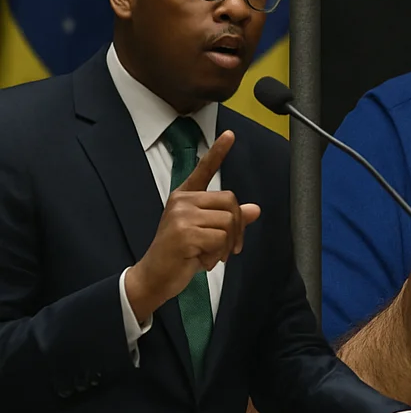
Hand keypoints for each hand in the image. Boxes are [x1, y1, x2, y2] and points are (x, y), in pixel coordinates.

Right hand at [124, 131, 260, 322]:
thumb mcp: (205, 234)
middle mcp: (182, 202)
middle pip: (231, 202)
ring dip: (227, 246)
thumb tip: (255, 209)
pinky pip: (221, 239)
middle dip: (236, 228)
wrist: (154, 277)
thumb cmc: (180, 254)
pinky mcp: (184, 233)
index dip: (218, 152)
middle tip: (226, 248)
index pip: (204, 170)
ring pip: (229, 222)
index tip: (230, 134)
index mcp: (185, 197)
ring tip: (210, 256)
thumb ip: (227, 219)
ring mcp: (182, 216)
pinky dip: (217, 255)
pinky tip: (201, 261)